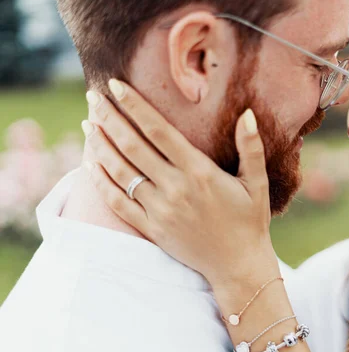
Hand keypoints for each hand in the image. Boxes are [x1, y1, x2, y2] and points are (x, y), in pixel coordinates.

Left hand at [83, 79, 279, 288]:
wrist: (238, 265)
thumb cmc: (250, 221)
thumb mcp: (257, 183)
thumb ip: (251, 147)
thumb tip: (247, 113)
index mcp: (200, 172)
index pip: (160, 131)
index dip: (136, 106)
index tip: (116, 86)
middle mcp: (176, 189)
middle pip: (133, 146)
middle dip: (111, 118)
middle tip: (94, 96)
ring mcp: (160, 211)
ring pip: (121, 172)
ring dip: (101, 146)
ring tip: (88, 124)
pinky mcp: (152, 229)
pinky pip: (118, 204)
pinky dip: (101, 182)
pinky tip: (90, 164)